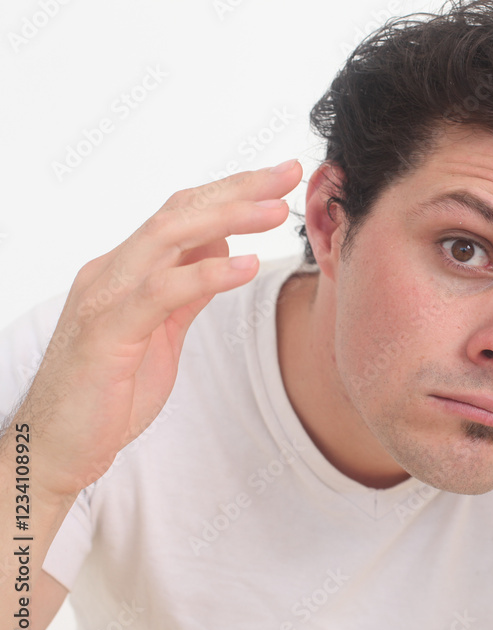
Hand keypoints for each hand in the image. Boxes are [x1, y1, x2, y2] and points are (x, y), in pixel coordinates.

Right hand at [20, 160, 302, 500]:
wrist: (58, 447)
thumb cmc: (109, 391)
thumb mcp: (163, 331)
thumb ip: (187, 289)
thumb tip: (221, 248)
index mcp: (126, 269)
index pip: (181, 213)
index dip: (231, 191)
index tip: (279, 179)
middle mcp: (112, 271)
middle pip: (179, 211)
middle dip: (238, 188)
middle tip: (288, 172)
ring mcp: (106, 297)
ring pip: (168, 237)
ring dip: (228, 218)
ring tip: (276, 211)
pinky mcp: (108, 332)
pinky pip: (162, 291)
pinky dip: (208, 274)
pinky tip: (247, 265)